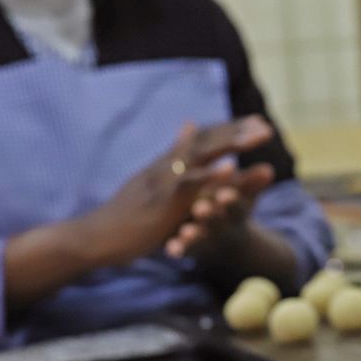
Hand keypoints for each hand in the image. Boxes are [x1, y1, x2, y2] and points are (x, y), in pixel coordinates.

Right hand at [76, 116, 272, 267]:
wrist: (93, 237)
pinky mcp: (161, 202)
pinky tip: (231, 168)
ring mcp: (163, 182)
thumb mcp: (150, 181)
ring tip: (259, 137)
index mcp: (165, 164)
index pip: (202, 139)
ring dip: (233, 145)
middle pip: (207, 140)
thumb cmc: (122, 216)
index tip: (256, 123)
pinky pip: (189, 185)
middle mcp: (166, 167)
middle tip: (267, 127)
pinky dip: (210, 175)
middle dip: (238, 131)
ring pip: (203, 156)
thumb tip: (188, 125)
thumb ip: (172, 155)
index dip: (230, 130)